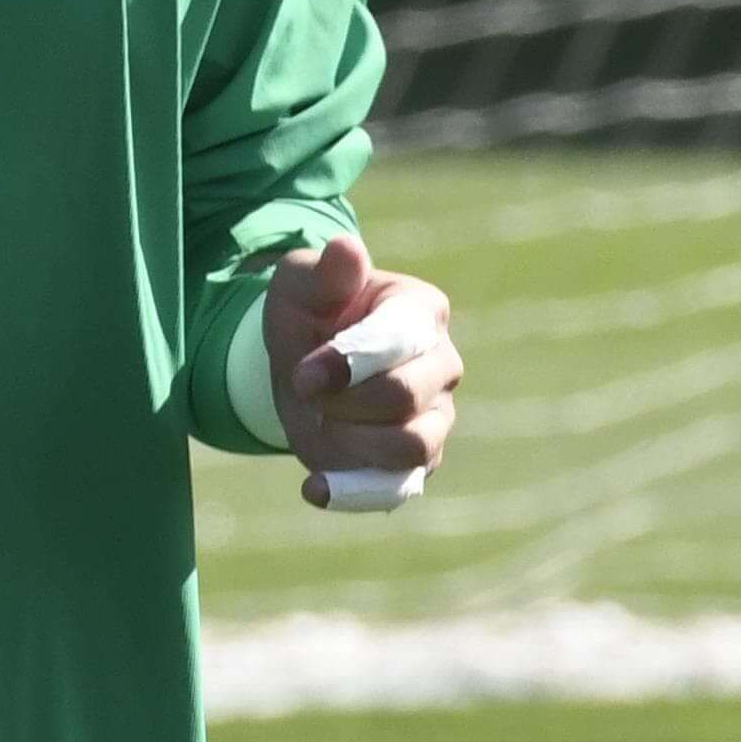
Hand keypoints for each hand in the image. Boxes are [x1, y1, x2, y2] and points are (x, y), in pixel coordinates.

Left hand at [262, 233, 460, 508]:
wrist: (299, 364)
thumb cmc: (307, 312)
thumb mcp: (300, 283)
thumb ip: (323, 271)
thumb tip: (347, 249)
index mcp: (421, 310)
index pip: (401, 339)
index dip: (348, 361)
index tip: (303, 373)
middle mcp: (441, 364)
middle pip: (408, 395)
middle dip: (344, 399)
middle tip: (303, 389)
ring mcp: (435, 416)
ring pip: (412, 446)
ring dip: (350, 441)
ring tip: (315, 421)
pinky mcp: (415, 463)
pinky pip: (397, 490)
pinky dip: (354, 492)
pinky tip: (313, 487)